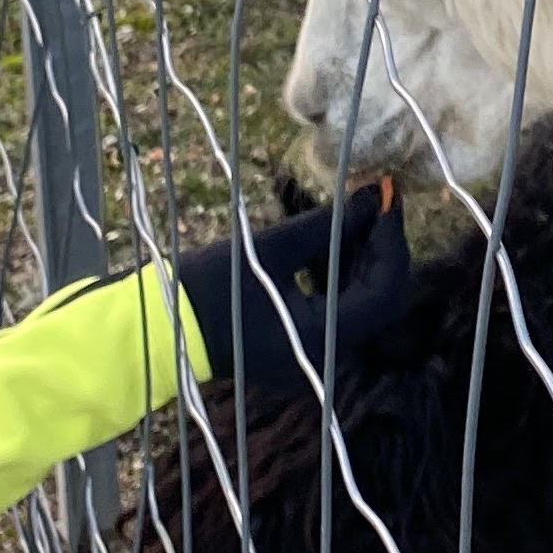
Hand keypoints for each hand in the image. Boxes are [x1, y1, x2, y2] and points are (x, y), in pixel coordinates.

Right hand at [174, 180, 412, 392]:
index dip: (391, 240)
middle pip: (378, 297)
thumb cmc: (208, 289)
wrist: (160, 330)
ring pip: (360, 301)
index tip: (387, 196)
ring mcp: (315, 356)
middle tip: (375, 197)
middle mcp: (327, 356)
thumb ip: (327, 225)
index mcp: (323, 339)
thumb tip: (373, 196)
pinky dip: (341, 272)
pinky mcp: (301, 346)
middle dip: (380, 245)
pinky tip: (335, 236)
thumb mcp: (269, 250)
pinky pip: (337, 307)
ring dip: (362, 255)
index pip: (384, 290)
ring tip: (357, 208)